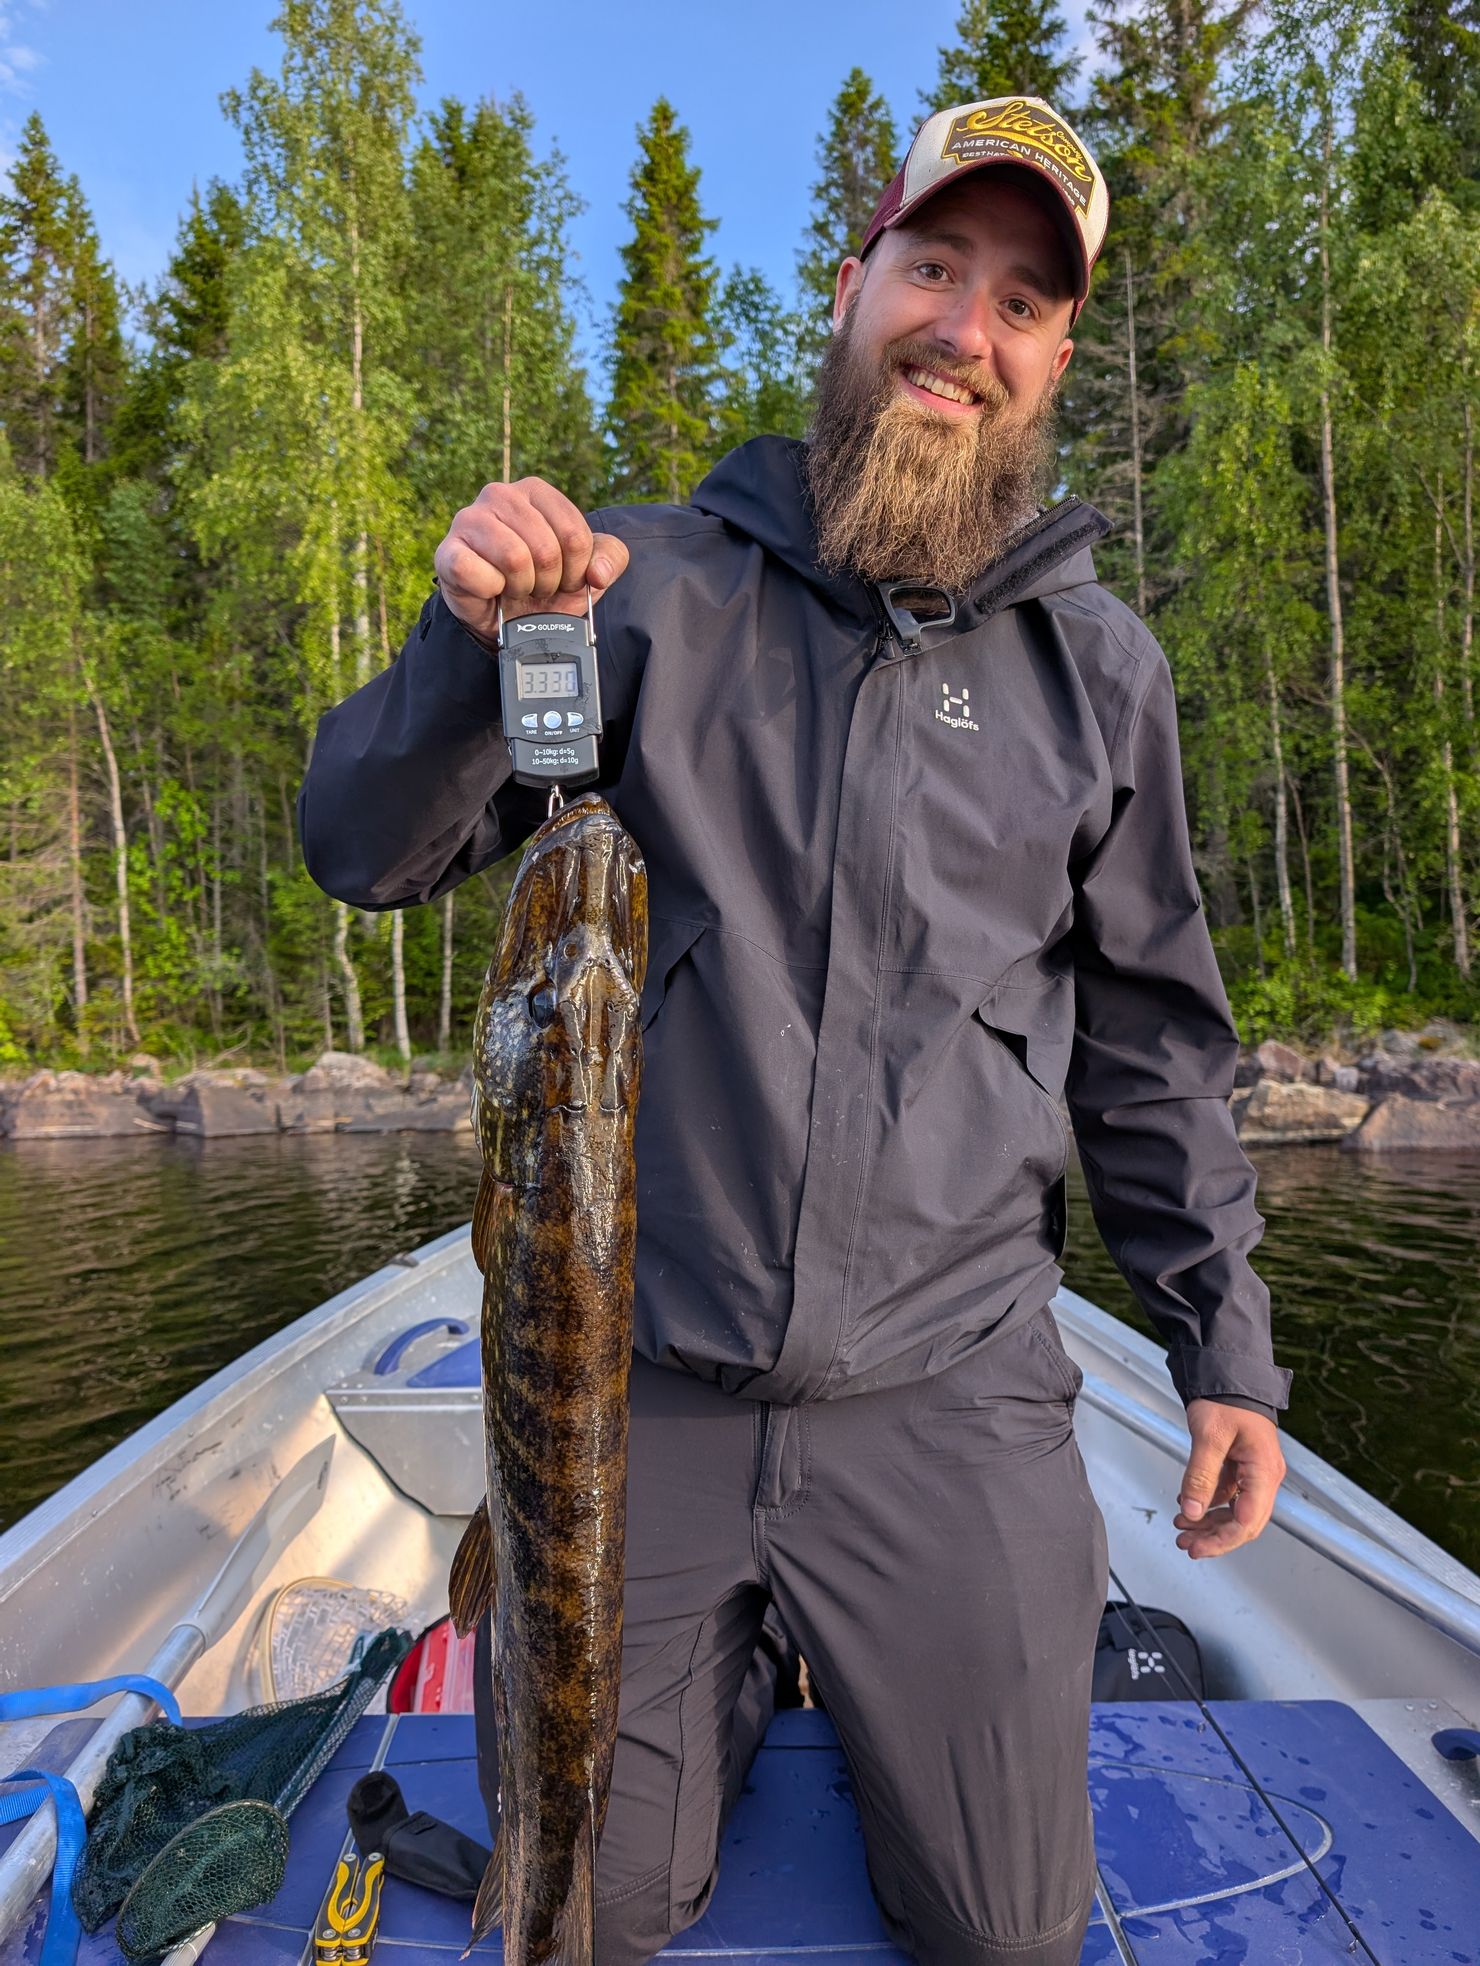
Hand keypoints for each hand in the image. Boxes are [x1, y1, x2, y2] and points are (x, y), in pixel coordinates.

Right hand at [434, 477, 628, 644]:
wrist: (505, 617)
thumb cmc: (544, 584)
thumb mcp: (587, 572)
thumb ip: (610, 559)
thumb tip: (597, 573)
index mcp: (535, 491)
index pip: (575, 534)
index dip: (576, 570)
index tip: (565, 577)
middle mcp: (499, 495)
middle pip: (547, 548)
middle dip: (549, 581)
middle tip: (537, 586)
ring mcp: (469, 519)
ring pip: (515, 559)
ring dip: (522, 586)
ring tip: (516, 587)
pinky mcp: (448, 550)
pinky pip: (480, 574)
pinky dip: (492, 590)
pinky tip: (490, 588)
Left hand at [1174, 1401, 1285, 1558]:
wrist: (1229, 1374)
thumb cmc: (1226, 1399)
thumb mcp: (1209, 1436)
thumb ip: (1200, 1476)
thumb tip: (1192, 1511)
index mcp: (1264, 1471)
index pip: (1248, 1520)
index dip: (1223, 1540)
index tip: (1198, 1548)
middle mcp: (1265, 1476)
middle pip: (1244, 1522)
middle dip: (1215, 1538)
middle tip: (1186, 1545)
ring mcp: (1255, 1473)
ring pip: (1236, 1512)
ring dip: (1210, 1524)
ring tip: (1182, 1529)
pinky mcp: (1243, 1467)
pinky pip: (1229, 1496)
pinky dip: (1209, 1504)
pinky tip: (1188, 1505)